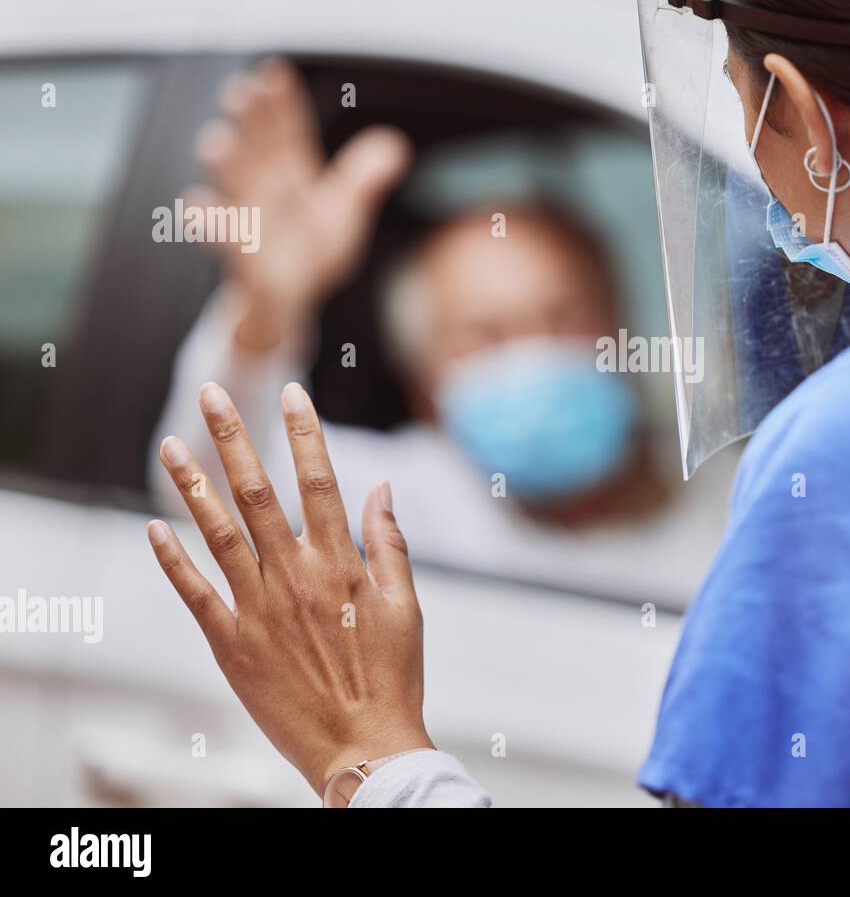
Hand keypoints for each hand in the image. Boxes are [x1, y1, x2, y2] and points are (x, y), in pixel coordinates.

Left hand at [147, 380, 432, 795]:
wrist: (364, 746)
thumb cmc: (392, 676)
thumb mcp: (408, 605)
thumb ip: (390, 542)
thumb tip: (381, 487)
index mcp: (342, 564)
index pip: (320, 481)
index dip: (304, 432)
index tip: (291, 392)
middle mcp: (295, 576)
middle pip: (257, 493)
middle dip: (233, 437)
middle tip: (211, 394)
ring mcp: (259, 609)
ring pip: (217, 533)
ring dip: (191, 485)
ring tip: (169, 444)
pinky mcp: (231, 644)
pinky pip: (194, 592)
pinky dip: (172, 558)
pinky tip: (153, 527)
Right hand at [186, 58, 412, 349]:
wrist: (286, 298)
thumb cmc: (310, 247)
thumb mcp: (344, 210)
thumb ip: (364, 178)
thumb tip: (394, 144)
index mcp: (290, 169)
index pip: (286, 128)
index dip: (281, 101)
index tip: (275, 71)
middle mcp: (265, 186)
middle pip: (256, 146)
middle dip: (246, 121)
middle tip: (239, 92)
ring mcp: (250, 217)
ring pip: (234, 186)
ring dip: (225, 164)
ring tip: (216, 141)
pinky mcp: (244, 254)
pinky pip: (224, 237)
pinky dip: (210, 222)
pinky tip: (196, 205)